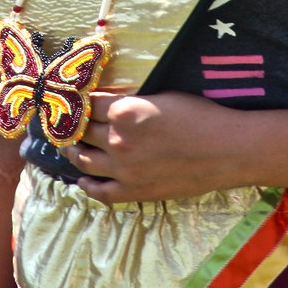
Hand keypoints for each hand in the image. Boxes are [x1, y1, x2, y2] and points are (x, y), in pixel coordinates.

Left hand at [64, 90, 249, 203]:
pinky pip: (100, 192)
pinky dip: (86, 185)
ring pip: (84, 160)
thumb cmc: (199, 115)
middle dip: (70, 123)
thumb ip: (131, 100)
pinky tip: (82, 179)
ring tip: (67, 145)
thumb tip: (109, 102)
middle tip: (62, 120)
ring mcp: (123, 170)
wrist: (225, 150)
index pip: (88, 103)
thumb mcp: (162, 95)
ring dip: (72, 151)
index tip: (69, 97)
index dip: (78, 99)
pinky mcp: (134, 192)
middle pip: (82, 130)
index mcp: (124, 111)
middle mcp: (117, 140)